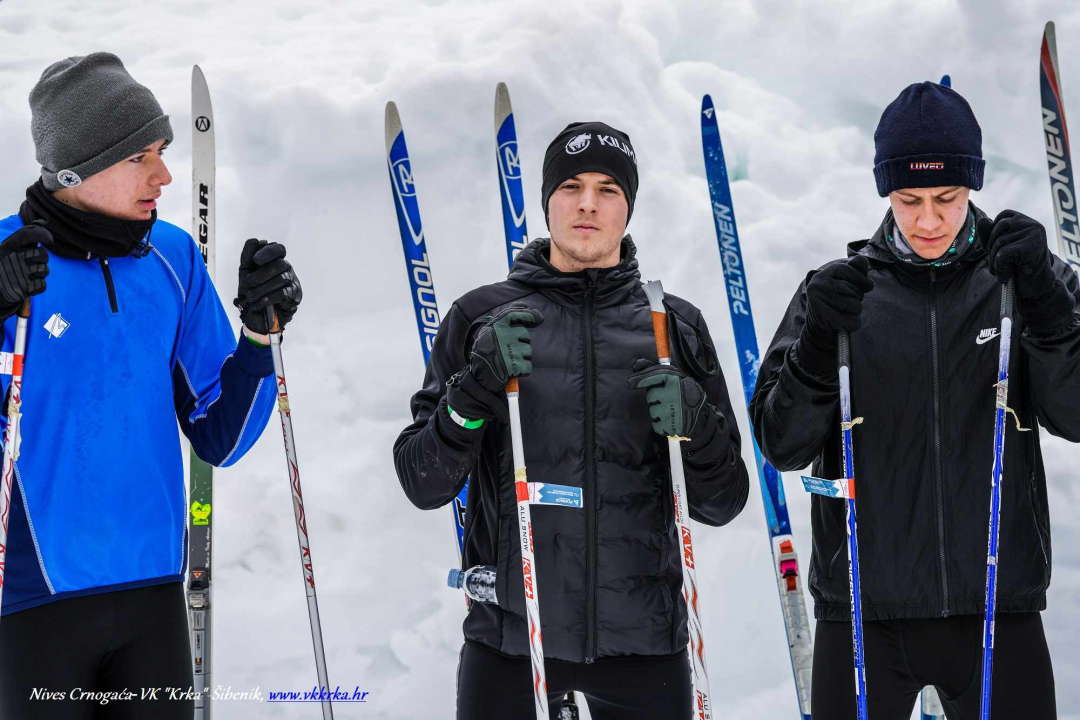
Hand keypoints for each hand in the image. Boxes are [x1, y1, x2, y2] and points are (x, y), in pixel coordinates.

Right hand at [0, 221, 51, 317]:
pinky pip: (43, 284)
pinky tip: (28, 284)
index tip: (50, 240)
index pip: (28, 233)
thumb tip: (41, 221)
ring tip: (27, 274)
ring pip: (45, 270)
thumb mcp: (12, 246)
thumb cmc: (6, 263)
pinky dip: (38, 286)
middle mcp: (13, 257)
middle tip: (31, 262)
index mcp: (9, 245)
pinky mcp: (24, 288)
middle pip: (43, 254)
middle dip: (42, 259)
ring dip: (40, 273)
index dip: (43, 234)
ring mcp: (19, 273)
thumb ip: (28, 235)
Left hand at [233, 239, 301, 334]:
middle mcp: (286, 269)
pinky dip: (269, 298)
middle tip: (248, 284)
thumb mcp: (245, 274)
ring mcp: (293, 281)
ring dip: (262, 288)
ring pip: (281, 279)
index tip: (256, 260)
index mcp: (274, 261)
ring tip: (251, 297)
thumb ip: (247, 257)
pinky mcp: (295, 295)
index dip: (268, 252)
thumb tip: (255, 240)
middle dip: (261, 274)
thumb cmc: (252, 292)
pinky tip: (260, 302)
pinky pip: (284, 293)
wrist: (256, 316)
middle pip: (280, 264)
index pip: (278, 249)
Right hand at [446, 304, 542, 423]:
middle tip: (508, 351)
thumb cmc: (486, 352)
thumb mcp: (491, 331)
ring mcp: (510, 351)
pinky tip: (511, 371)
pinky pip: (528, 367)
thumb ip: (506, 317)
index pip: (516, 314)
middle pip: (525, 336)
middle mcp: (503, 336)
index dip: (529, 315)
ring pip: (528, 352)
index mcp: (495, 326)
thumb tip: (525, 306)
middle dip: (521, 343)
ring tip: (508, 361)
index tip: (537, 319)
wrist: (479, 377)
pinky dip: (522, 370)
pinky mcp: (515, 366)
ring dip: (522, 357)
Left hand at [627, 359, 722, 444]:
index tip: (630, 383)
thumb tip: (636, 364)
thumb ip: (656, 371)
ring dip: (658, 410)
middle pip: (651, 395)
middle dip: (655, 397)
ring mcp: (670, 411)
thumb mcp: (677, 378)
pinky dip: (660, 423)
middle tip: (668, 398)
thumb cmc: (687, 395)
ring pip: (652, 410)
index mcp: (676, 381)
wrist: (701, 418)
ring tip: (671, 409)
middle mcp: (672, 395)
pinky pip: (655, 423)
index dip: (641, 379)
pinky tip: (670, 419)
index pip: (654, 376)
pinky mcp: (668, 426)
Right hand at [797, 255, 873, 375]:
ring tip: (845, 312)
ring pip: (855, 305)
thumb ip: (855, 269)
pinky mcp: (821, 316)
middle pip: (855, 290)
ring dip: (855, 312)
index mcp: (825, 273)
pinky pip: (851, 320)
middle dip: (857, 299)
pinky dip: (853, 324)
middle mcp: (819, 283)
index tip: (867, 287)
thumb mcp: (844, 282)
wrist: (816, 324)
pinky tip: (846, 323)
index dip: (863, 281)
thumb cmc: (835, 300)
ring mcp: (818, 299)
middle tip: (847, 304)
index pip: (852, 270)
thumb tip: (862, 260)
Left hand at [977, 210, 1049, 287]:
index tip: (1002, 249)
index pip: (1000, 218)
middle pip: (997, 230)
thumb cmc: (1016, 265)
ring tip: (1007, 270)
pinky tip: (1008, 275)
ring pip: (999, 244)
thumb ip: (988, 233)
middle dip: (993, 250)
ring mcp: (1034, 235)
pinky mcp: (1032, 247)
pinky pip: (1002, 255)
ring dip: (996, 263)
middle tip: (1003, 263)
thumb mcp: (998, 247)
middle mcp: (1032, 224)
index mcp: (1025, 220)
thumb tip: (981, 220)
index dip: (994, 235)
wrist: (1034, 286)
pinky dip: (1000, 269)